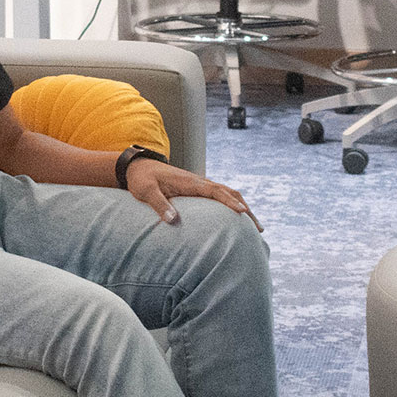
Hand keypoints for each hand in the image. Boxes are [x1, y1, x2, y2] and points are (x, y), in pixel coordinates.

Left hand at [125, 161, 260, 230]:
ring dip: (242, 207)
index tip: (243, 213)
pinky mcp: (196, 190)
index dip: (230, 202)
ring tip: (255, 227)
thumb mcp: (146, 192)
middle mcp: (198, 182)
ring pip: (227, 194)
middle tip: (259, 228)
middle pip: (229, 192)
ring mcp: (199, 185)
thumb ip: (159, 204)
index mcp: (190, 182)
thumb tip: (174, 220)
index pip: (216, 191)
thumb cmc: (141, 179)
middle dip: (245, 209)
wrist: (137, 167)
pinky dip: (232, 205)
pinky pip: (219, 196)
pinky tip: (236, 218)